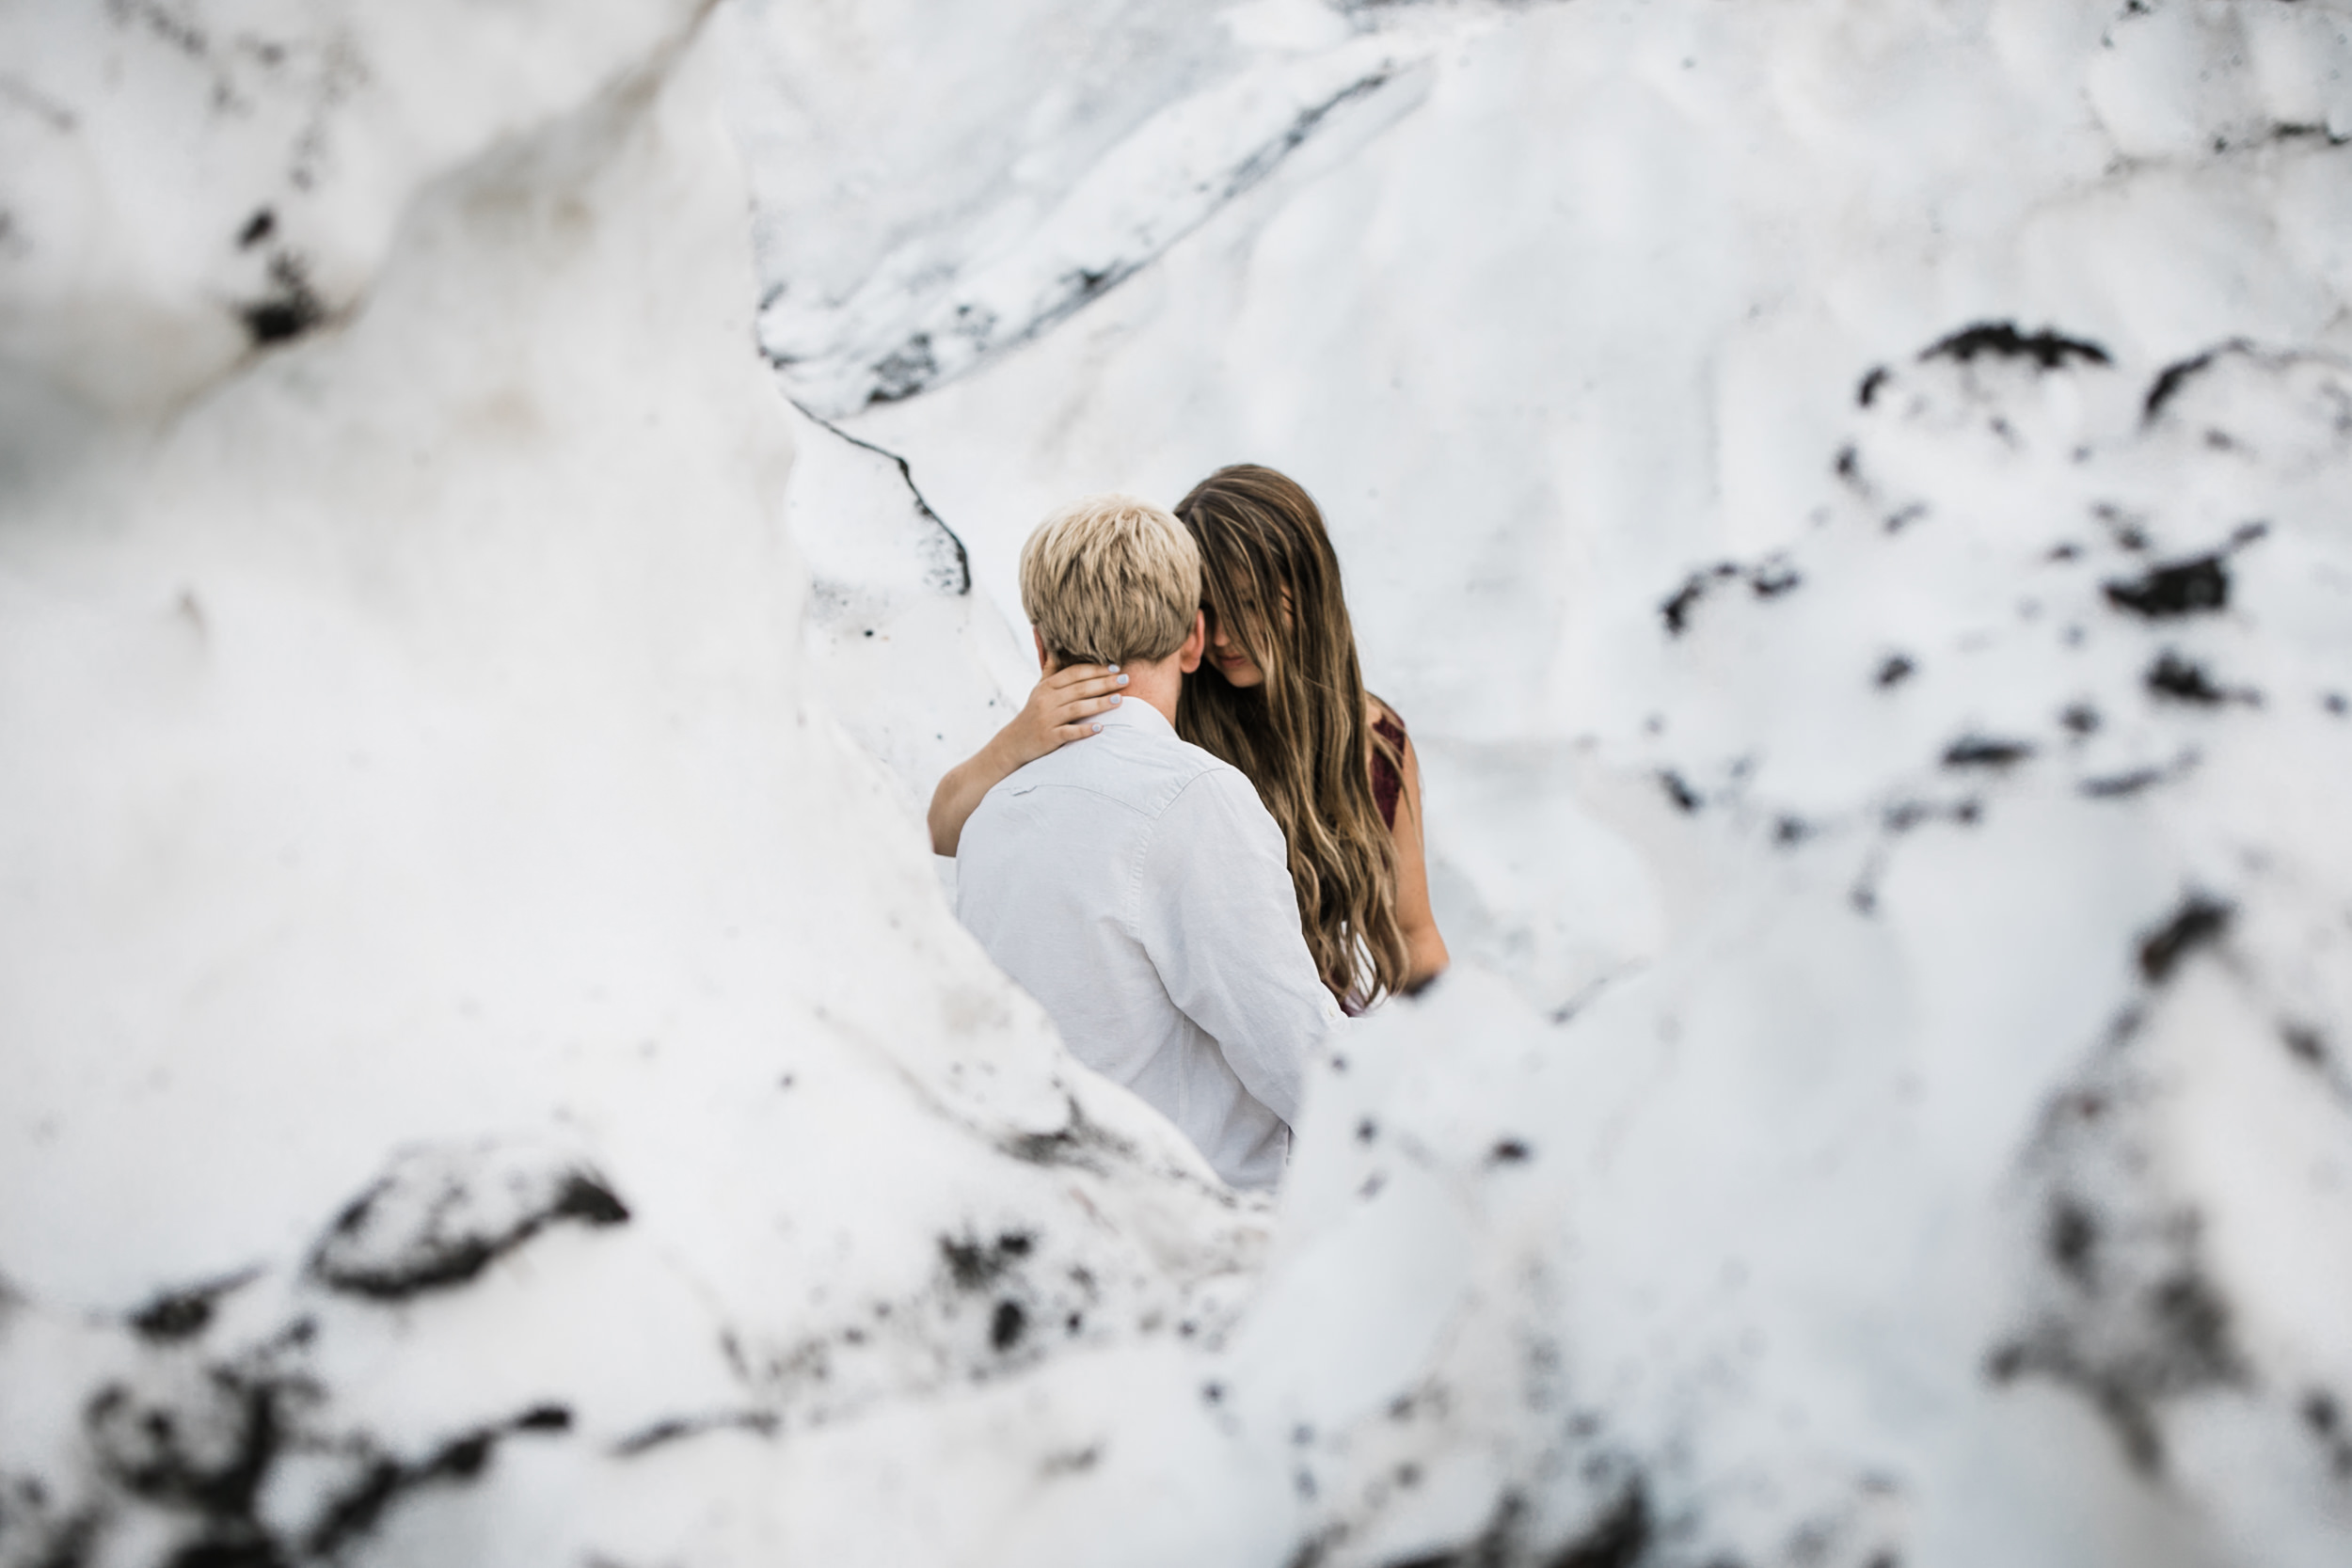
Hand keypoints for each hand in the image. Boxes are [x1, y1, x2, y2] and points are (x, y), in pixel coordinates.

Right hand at [1001, 663, 1129, 765]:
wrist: (1014, 742)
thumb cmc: (1033, 712)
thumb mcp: (1039, 689)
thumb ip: (1051, 669)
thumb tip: (1057, 646)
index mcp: (1047, 686)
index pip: (1074, 673)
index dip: (1095, 669)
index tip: (1115, 667)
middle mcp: (1046, 700)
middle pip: (1079, 689)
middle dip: (1104, 683)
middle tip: (1125, 679)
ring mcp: (1047, 719)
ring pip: (1077, 709)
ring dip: (1099, 704)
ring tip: (1119, 700)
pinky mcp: (1049, 737)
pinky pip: (1069, 732)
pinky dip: (1085, 730)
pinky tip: (1101, 727)